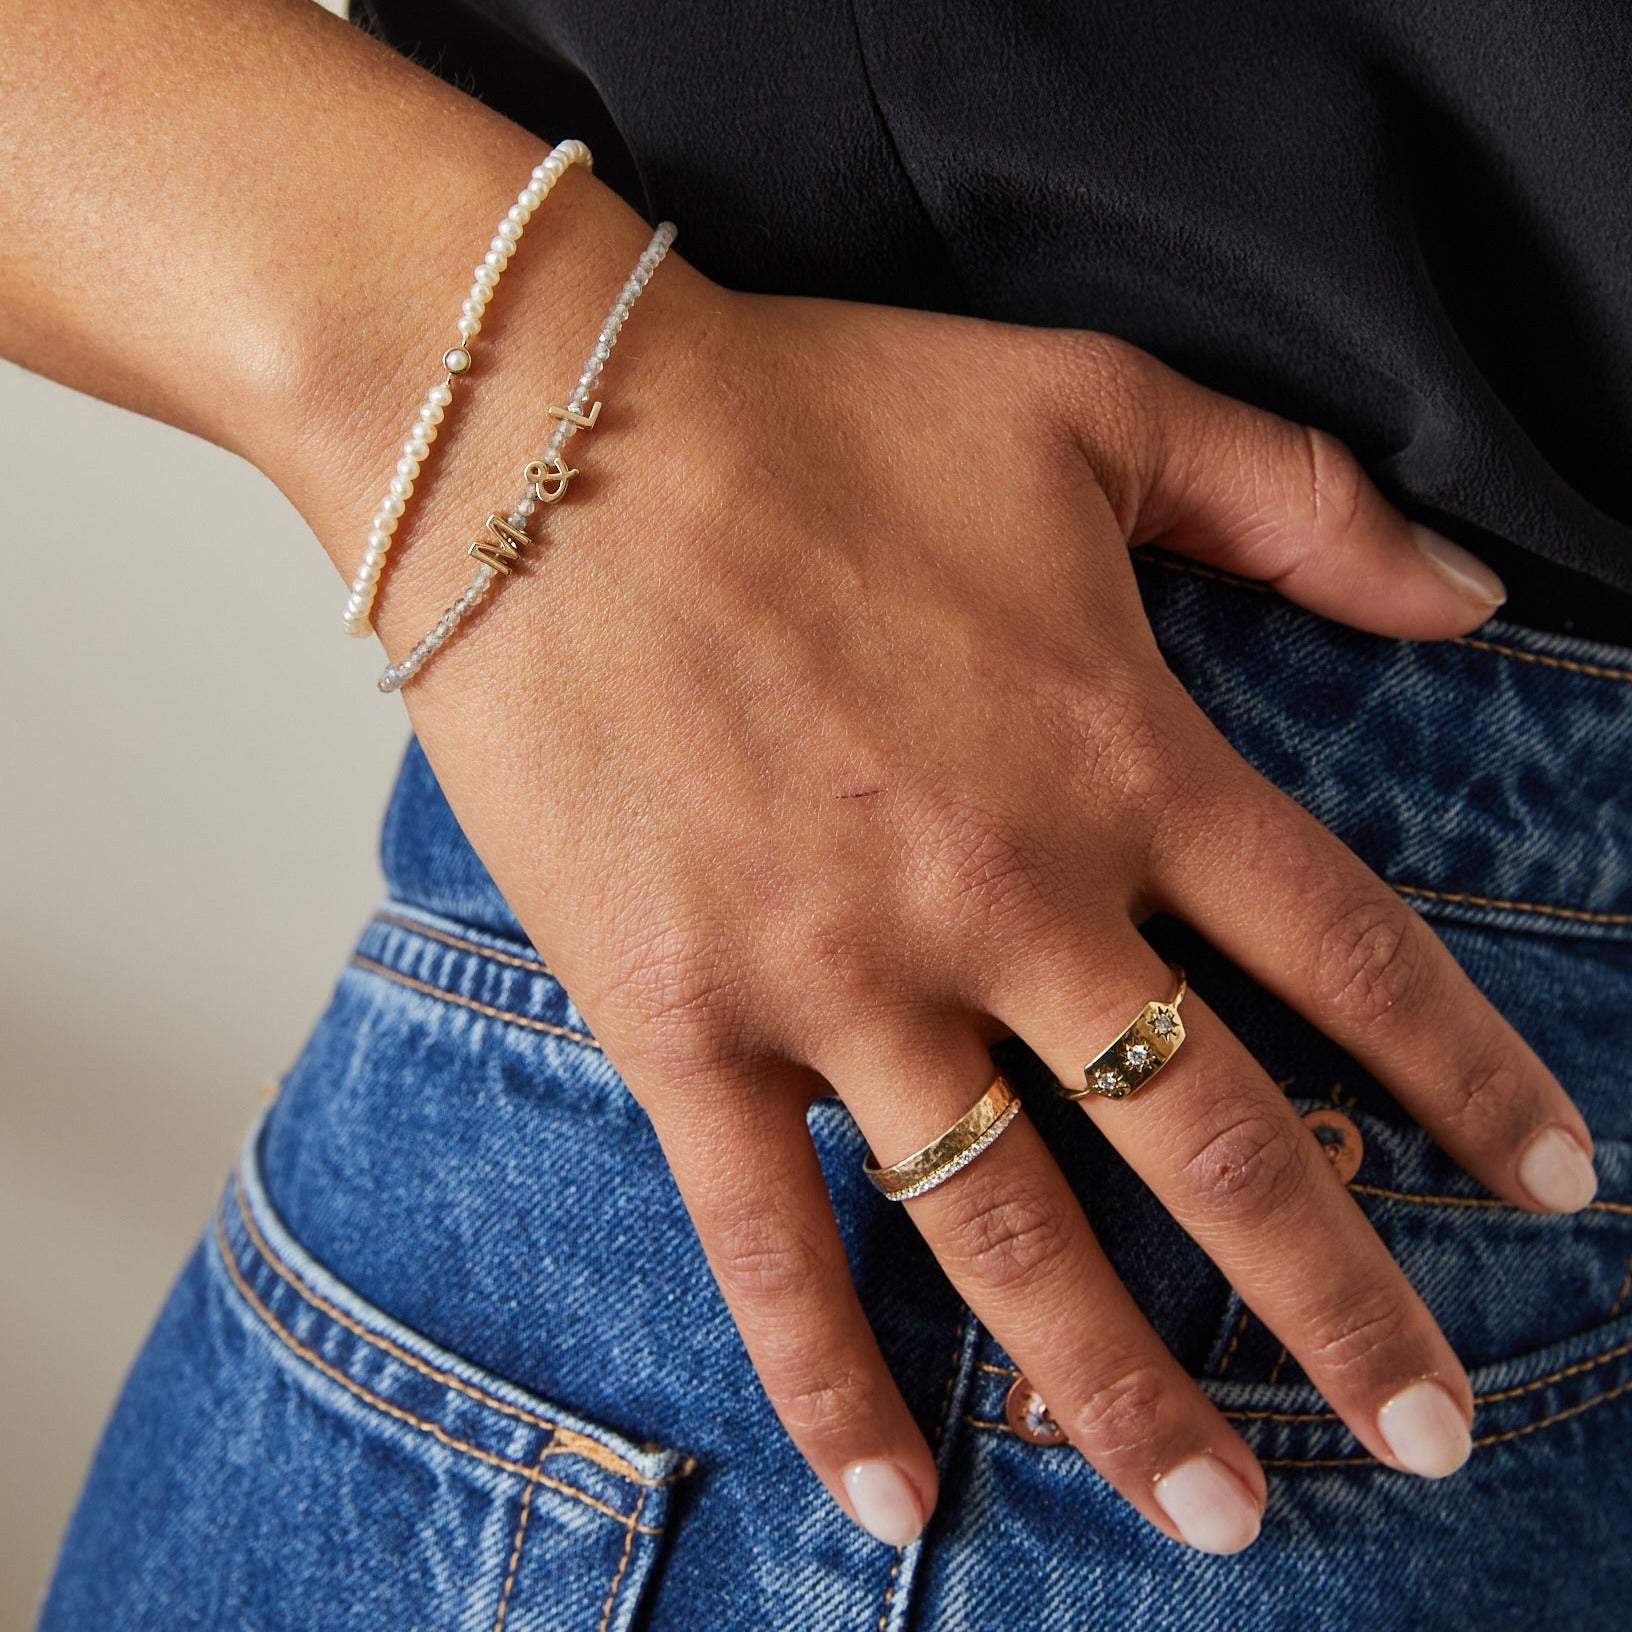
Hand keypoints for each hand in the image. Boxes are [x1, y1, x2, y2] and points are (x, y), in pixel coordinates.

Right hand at [327, 245, 1589, 1556]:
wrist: (556, 441)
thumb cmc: (819, 413)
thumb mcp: (1090, 407)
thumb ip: (1298, 501)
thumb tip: (1474, 596)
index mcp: (1120, 756)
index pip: (1346, 957)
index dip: (1466, 1081)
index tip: (1543, 1185)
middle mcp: (1008, 898)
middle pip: (1219, 1144)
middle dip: (1342, 1306)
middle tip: (1428, 1433)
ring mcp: (842, 978)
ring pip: (1020, 1236)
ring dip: (1132, 1397)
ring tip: (1223, 1516)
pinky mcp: (687, 1023)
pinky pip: (773, 1240)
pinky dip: (836, 1380)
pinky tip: (898, 1499)